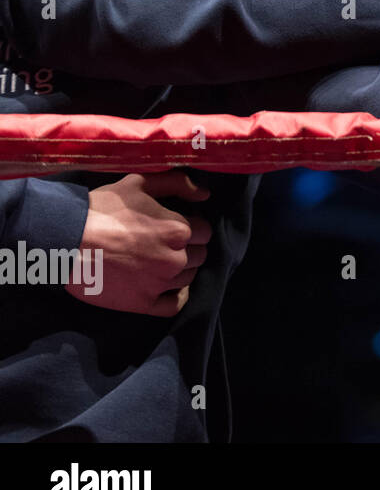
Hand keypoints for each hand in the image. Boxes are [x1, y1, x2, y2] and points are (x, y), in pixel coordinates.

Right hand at [66, 171, 211, 316]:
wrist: (64, 239)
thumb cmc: (102, 208)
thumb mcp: (140, 183)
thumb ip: (178, 183)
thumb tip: (205, 195)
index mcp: (179, 230)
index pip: (205, 232)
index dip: (192, 227)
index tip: (174, 227)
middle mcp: (176, 259)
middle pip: (199, 255)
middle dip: (186, 248)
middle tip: (163, 244)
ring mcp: (160, 284)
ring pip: (188, 278)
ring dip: (179, 270)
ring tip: (157, 262)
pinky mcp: (143, 303)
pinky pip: (175, 305)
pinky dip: (174, 297)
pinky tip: (163, 287)